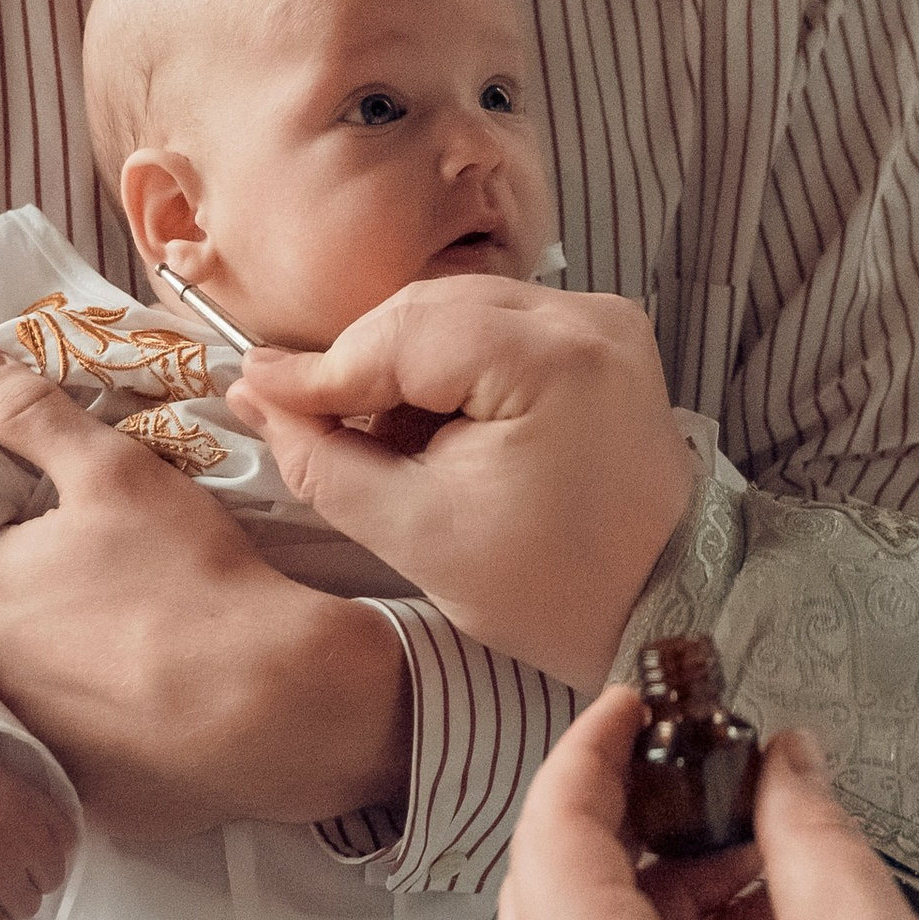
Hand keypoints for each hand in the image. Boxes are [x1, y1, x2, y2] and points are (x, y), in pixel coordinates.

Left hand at [0, 346, 409, 835]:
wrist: (269, 704)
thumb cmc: (185, 578)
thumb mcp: (112, 472)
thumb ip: (31, 414)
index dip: (11, 543)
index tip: (63, 537)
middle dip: (32, 607)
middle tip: (105, 587)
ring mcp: (24, 747)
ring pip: (29, 691)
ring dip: (61, 669)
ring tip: (129, 642)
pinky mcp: (75, 797)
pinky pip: (74, 749)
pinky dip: (100, 727)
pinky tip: (147, 701)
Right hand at [231, 285, 696, 689]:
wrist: (664, 609)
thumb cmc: (550, 589)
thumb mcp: (416, 533)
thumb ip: (323, 461)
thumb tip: (254, 393)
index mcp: (551, 358)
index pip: (401, 337)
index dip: (321, 370)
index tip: (254, 390)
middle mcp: (586, 316)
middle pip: (429, 309)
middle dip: (362, 365)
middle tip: (309, 422)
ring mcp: (604, 320)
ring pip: (459, 312)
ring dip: (404, 365)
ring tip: (374, 437)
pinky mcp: (608, 336)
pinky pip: (500, 326)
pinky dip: (453, 366)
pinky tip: (430, 424)